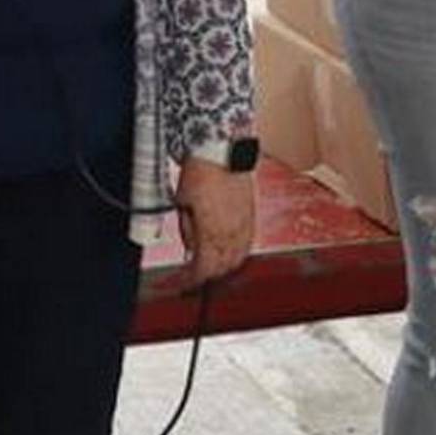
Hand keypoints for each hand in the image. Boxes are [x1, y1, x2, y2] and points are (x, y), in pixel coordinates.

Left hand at [174, 158, 255, 289]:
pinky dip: (240, 251)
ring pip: (239, 257)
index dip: (193, 279)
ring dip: (226, 265)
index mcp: (212, 232)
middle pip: (223, 267)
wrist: (222, 151)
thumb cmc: (201, 172)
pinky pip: (249, 242)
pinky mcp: (252, 214)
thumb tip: (190, 246)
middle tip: (197, 274)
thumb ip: (187, 230)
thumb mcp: (183, 204)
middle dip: (209, 274)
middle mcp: (232, 231)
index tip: (186, 282)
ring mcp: (245, 223)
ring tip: (214, 265)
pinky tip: (232, 249)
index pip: (204, 268)